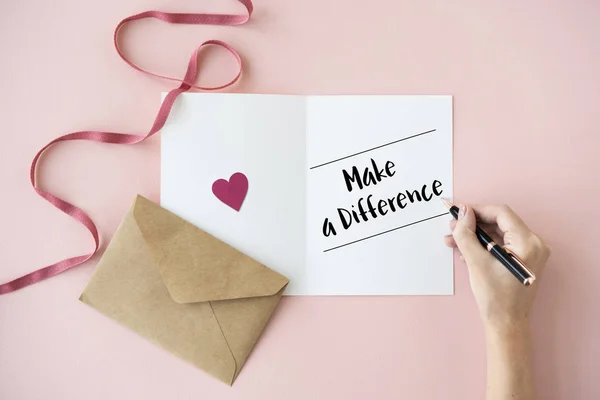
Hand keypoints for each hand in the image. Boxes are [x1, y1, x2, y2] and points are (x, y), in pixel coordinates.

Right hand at [444, 204, 550, 330]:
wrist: (505, 324)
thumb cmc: (494, 296)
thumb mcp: (476, 261)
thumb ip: (467, 234)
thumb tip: (463, 212)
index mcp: (528, 242)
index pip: (501, 213)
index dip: (477, 210)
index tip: (458, 212)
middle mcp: (534, 244)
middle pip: (500, 222)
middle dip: (474, 224)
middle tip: (453, 226)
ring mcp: (530, 252)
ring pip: (498, 234)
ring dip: (475, 235)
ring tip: (453, 240)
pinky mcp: (523, 260)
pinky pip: (501, 244)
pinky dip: (483, 245)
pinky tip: (465, 251)